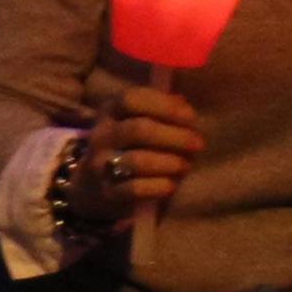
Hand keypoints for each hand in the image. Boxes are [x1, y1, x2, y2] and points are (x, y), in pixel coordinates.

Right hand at [64, 82, 206, 224]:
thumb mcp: (137, 120)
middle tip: (197, 143)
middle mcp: (101, 136)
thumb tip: (183, 104)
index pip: (132, 99)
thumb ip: (160, 109)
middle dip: (174, 136)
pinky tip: (171, 185)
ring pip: (137, 160)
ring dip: (168, 162)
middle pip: (138, 130)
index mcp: (110, 111)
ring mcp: (100, 165)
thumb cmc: (129, 145)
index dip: (164, 106)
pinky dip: (158, 186)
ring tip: (185, 165)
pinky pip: (134, 189)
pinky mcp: (107, 192)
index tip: (190, 117)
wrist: (94, 184)